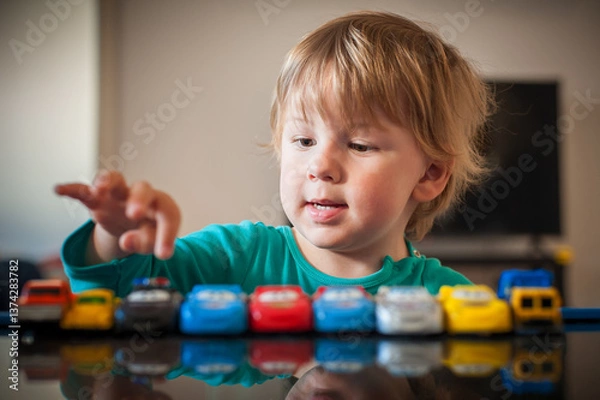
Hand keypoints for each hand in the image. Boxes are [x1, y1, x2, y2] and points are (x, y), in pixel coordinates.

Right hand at [55, 170, 180, 259]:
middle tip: (135, 214)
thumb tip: (126, 241)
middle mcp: (141, 195)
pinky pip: (84, 190)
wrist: (133, 224)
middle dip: (138, 200)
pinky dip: (72, 189)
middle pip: (143, 188)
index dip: (167, 234)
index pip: (168, 215)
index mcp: (162, 206)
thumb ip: (145, 243)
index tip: (162, 254)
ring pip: (114, 179)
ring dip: (106, 181)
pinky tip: (59, 190)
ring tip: (98, 189)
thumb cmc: (148, 230)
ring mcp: (118, 194)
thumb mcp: (152, 242)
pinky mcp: (97, 199)